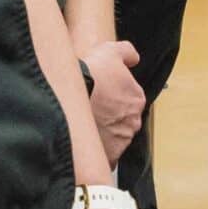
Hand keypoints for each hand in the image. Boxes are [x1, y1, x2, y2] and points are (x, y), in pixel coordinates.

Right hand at [82, 40, 144, 164]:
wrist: (71, 99)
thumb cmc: (91, 75)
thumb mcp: (110, 51)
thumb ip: (127, 52)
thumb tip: (133, 58)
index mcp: (137, 98)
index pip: (130, 101)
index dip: (114, 99)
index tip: (101, 98)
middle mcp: (133, 121)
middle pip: (123, 121)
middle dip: (110, 118)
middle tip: (92, 111)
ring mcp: (122, 139)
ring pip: (114, 139)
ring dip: (104, 135)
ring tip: (85, 126)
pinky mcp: (110, 155)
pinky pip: (106, 157)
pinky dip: (98, 153)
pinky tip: (85, 144)